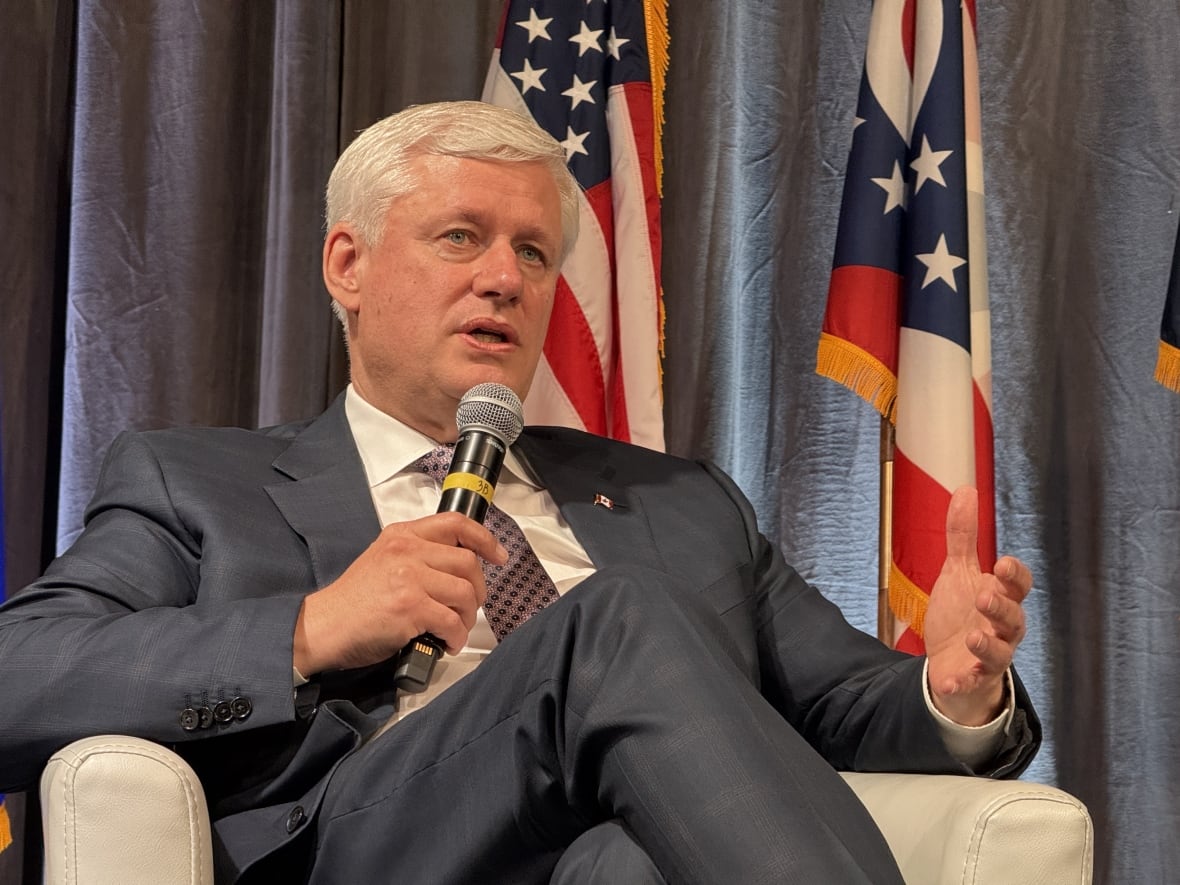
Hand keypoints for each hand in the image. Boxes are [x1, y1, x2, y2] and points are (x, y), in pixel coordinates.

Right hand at [293, 512, 506, 674]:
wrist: (323, 626)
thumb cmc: (352, 601)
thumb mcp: (383, 560)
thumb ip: (416, 555)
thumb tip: (456, 568)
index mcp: (402, 535)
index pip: (455, 523)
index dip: (484, 539)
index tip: (497, 555)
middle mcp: (407, 551)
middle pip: (467, 562)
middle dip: (477, 590)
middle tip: (470, 607)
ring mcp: (409, 578)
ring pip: (465, 593)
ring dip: (468, 617)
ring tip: (456, 629)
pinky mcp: (410, 607)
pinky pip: (452, 622)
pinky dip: (456, 637)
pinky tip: (447, 643)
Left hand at [923, 486, 1030, 725]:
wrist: (949, 661)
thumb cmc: (961, 613)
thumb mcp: (959, 573)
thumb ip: (963, 537)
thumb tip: (966, 489)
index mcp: (1001, 599)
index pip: (1019, 586)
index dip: (1015, 576)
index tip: (1002, 563)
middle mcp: (1001, 629)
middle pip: (1014, 619)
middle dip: (1001, 608)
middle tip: (984, 595)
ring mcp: (989, 656)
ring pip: (999, 654)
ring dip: (987, 646)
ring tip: (972, 637)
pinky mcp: (972, 678)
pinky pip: (971, 682)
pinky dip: (962, 682)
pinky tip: (949, 681)